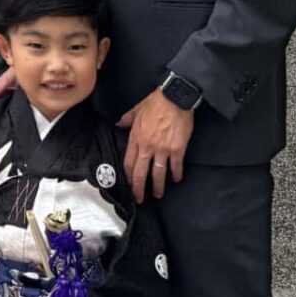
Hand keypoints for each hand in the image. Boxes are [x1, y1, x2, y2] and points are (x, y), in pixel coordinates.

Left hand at [118, 88, 194, 202]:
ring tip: (158, 194)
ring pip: (158, 173)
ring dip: (158, 186)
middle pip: (141, 173)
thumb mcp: (136, 109)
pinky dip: (176, 174)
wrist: (175, 98)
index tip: (130, 184)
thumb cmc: (156, 102)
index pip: (129, 163)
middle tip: (140, 198)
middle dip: (139, 188)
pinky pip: (175, 166)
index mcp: (136, 137)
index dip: (129, 176)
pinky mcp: (177, 149)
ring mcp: (162, 149)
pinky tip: (176, 179)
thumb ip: (126, 119)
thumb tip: (118, 124)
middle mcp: (147, 146)